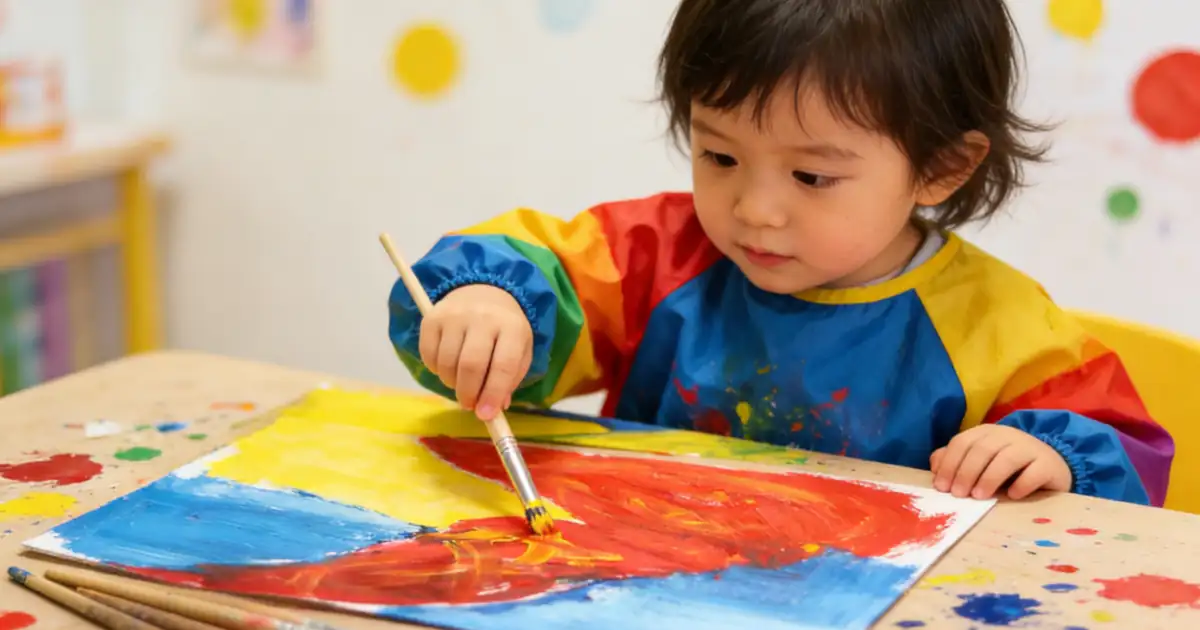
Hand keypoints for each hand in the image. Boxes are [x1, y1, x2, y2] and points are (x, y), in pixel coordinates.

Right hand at [418, 284, 532, 420]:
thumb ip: (510, 380)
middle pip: (470, 365)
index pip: (503, 365)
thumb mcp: (519, 351)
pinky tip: (448, 366)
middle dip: (468, 393)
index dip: (493, 393)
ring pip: (446, 363)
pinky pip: (428, 355)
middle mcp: (483, 317)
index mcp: (512, 327)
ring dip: (452, 383)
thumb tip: (493, 408)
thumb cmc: (504, 331)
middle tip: (469, 405)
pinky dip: (436, 370)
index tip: (485, 415)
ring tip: (461, 383)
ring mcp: (455, 315)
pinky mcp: (433, 317)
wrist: (483, 292)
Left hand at [930, 425, 1071, 499]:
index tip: (942, 487)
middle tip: (959, 494)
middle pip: (982, 450)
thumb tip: (935, 467)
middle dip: (966, 472)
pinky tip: (1012, 495)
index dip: (949, 464)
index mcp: (985, 433)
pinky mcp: (1048, 464)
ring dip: (989, 478)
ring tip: (979, 496)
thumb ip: (956, 461)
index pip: (962, 443)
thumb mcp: (979, 462)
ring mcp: (1029, 448)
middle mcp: (1006, 436)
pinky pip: (1034, 472)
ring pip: (1006, 458)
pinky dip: (1021, 484)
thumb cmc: (1008, 468)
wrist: (1050, 467)